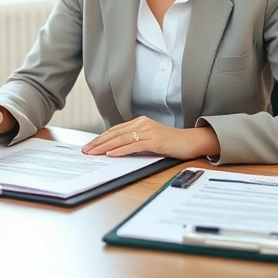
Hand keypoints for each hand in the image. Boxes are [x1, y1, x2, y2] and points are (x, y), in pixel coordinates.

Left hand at [82, 116, 219, 159]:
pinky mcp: (155, 141)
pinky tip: (111, 154)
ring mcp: (149, 131)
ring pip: (121, 139)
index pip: (115, 130)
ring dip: (105, 147)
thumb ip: (136, 141)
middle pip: (115, 133)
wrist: (191, 141)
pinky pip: (134, 146)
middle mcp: (142, 124)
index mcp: (140, 123)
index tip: (89, 146)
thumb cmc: (172, 142)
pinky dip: (121, 150)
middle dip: (98, 143)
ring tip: (93, 153)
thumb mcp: (150, 140)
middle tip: (86, 150)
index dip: (101, 138)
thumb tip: (117, 150)